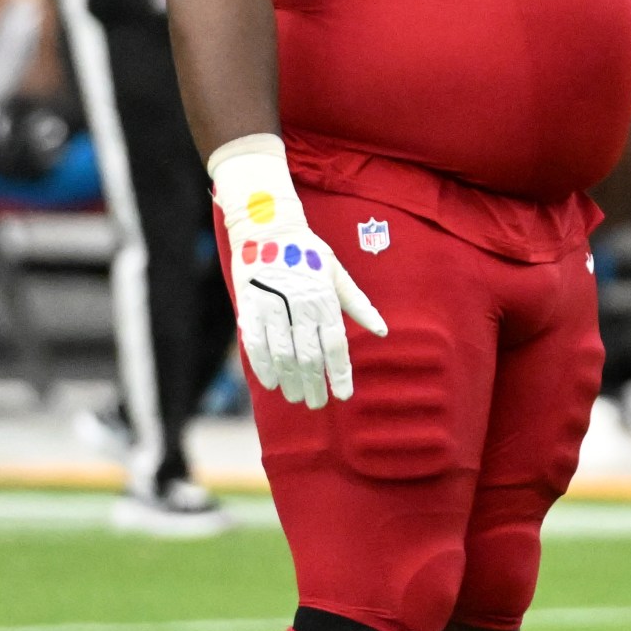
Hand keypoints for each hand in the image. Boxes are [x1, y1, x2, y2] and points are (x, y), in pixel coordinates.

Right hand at [209, 136, 386, 408]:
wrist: (268, 227)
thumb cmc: (308, 253)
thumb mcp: (338, 274)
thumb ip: (359, 305)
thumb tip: (382, 331)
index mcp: (325, 297)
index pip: (335, 343)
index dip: (340, 372)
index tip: (344, 395)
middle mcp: (300, 303)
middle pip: (309, 354)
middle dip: (315, 383)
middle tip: (318, 403)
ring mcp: (272, 305)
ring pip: (282, 353)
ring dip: (290, 380)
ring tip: (297, 398)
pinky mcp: (248, 305)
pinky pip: (254, 342)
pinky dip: (262, 365)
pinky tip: (271, 383)